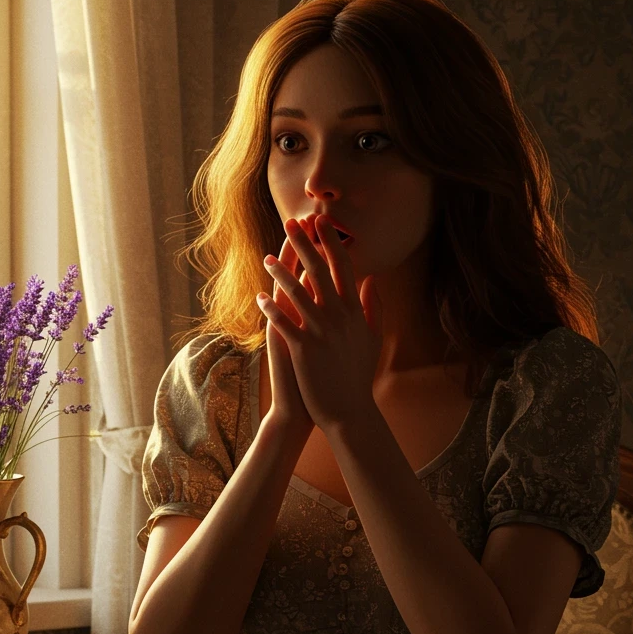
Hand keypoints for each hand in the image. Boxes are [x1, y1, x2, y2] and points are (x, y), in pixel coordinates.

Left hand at [256, 214, 382, 432]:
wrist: (349, 411)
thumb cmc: (358, 376)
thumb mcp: (372, 338)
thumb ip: (373, 307)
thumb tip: (371, 278)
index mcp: (354, 311)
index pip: (343, 267)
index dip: (331, 242)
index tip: (322, 222)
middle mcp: (339, 317)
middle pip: (320, 271)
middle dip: (305, 244)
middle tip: (292, 222)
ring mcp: (321, 332)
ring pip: (298, 293)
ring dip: (281, 273)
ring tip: (267, 258)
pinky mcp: (304, 349)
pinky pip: (284, 322)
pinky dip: (271, 309)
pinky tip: (259, 297)